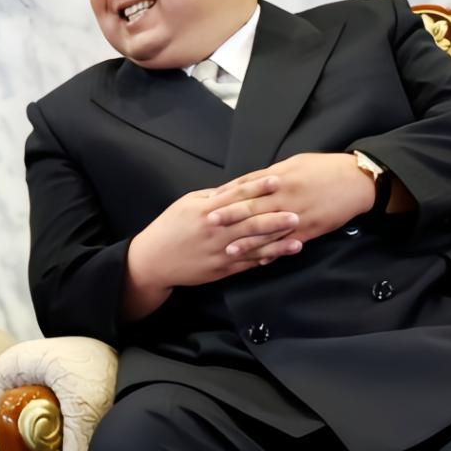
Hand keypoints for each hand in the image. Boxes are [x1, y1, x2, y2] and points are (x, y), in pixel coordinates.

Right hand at [127, 176, 302, 293]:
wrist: (154, 260)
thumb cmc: (170, 228)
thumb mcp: (186, 204)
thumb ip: (212, 196)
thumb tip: (235, 188)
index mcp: (206, 211)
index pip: (237, 196)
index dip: (258, 188)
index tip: (277, 180)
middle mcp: (215, 231)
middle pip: (249, 222)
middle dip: (274, 217)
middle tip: (297, 212)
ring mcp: (219, 251)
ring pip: (252, 245)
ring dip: (276, 242)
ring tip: (297, 238)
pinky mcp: (220, 269)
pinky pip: (246, 263)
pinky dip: (263, 259)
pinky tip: (279, 256)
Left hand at [212, 153, 375, 244]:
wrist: (356, 181)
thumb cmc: (323, 169)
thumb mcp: (294, 164)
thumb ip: (269, 175)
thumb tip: (246, 183)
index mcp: (280, 178)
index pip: (247, 187)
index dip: (227, 195)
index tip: (210, 201)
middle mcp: (286, 197)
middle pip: (252, 208)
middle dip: (229, 217)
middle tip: (209, 224)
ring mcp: (298, 216)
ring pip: (267, 231)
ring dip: (247, 241)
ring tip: (229, 250)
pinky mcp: (310, 230)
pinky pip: (287, 243)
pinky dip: (273, 252)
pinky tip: (260, 260)